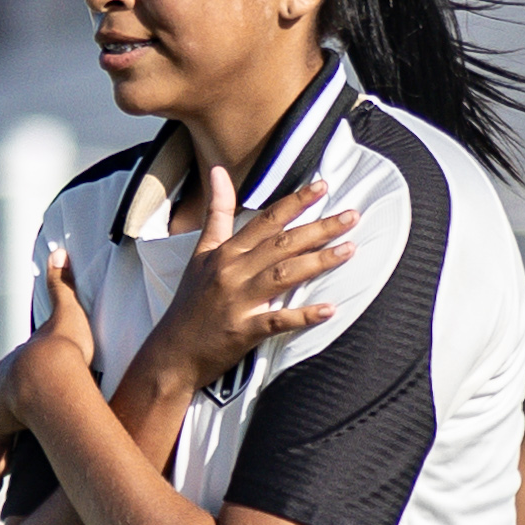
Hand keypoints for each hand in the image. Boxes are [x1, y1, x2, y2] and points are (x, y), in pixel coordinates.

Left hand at [0, 244, 97, 489]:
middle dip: (2, 418)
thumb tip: (59, 250)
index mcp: (13, 364)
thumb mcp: (66, 312)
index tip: (20, 400)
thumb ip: (63, 285)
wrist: (49, 373)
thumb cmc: (63, 347)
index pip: (8, 376)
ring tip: (1, 473)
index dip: (15, 388)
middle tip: (10, 434)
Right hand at [130, 158, 353, 400]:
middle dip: (319, 228)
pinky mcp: (243, 331)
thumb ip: (216, 214)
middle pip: (282, 244)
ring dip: (319, 261)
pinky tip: (329, 309)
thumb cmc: (189, 303)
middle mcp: (232, 272)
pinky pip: (278, 321)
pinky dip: (304, 315)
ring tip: (350, 249)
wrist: (171, 352)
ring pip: (284, 275)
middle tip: (352, 215)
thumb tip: (218, 172)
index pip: (266, 221)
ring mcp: (238, 302)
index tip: (322, 186)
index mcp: (225, 253)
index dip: (295, 202)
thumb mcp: (200, 254)